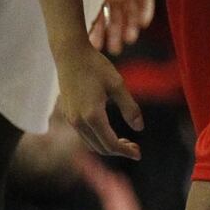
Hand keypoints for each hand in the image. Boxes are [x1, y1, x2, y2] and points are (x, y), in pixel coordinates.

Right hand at [56, 42, 142, 159]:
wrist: (70, 55)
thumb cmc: (96, 66)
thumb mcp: (118, 85)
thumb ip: (130, 108)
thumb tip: (140, 128)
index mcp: (92, 116)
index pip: (110, 143)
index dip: (126, 151)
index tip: (139, 154)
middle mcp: (78, 122)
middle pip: (100, 147)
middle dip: (119, 151)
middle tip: (136, 148)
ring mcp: (71, 119)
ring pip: (90, 143)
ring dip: (108, 146)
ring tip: (126, 141)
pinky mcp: (69, 114)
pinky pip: (84, 135)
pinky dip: (98, 139)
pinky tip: (110, 132)